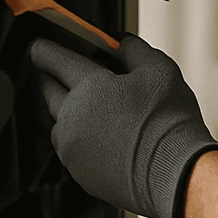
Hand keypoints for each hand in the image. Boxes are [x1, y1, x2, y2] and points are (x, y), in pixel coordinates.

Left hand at [30, 35, 217, 217]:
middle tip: (65, 73)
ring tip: (97, 110)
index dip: (43, 49)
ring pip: (59, 123)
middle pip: (48, 90)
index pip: (51, 59)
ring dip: (69, 112)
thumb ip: (133, 50)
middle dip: (52, 78)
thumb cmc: (169, 123)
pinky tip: (106, 139)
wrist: (177, 174)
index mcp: (88, 86)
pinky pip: (71, 150)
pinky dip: (81, 141)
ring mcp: (72, 148)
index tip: (40, 47)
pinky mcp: (79, 172)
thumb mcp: (159, 70)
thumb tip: (120, 43)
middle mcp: (72, 117)